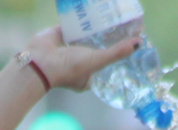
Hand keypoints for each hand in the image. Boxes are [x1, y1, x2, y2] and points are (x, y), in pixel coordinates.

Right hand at [21, 26, 140, 91]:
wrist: (38, 62)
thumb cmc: (68, 69)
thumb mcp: (96, 62)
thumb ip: (117, 53)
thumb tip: (139, 43)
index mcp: (90, 74)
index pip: (110, 61)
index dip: (121, 52)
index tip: (132, 40)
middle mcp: (81, 61)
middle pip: (100, 46)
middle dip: (111, 37)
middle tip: (124, 23)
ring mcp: (70, 48)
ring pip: (88, 35)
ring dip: (97, 26)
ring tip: (111, 14)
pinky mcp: (61, 35)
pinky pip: (75, 25)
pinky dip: (82, 17)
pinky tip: (92, 8)